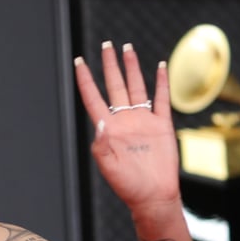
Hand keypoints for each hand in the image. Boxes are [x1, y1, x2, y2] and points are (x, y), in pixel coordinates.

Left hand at [75, 42, 181, 214]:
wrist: (154, 195)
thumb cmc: (128, 186)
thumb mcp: (109, 168)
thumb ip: (102, 145)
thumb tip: (100, 123)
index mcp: (108, 129)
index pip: (93, 98)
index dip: (85, 80)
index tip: (78, 61)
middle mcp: (124, 121)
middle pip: (115, 86)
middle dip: (110, 65)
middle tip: (106, 45)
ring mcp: (143, 120)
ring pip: (136, 87)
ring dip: (131, 67)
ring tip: (127, 48)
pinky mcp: (161, 124)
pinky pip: (161, 99)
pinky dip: (161, 82)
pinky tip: (160, 66)